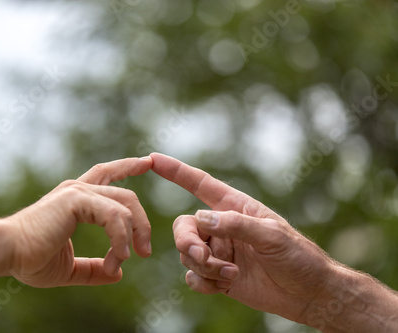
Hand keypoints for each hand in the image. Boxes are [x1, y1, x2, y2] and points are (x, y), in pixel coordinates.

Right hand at [6, 157, 152, 287]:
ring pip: (125, 205)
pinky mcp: (76, 199)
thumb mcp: (69, 268)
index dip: (127, 166)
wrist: (6, 253)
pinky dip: (121, 236)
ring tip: (124, 260)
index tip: (147, 162)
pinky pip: (114, 215)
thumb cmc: (29, 259)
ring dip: (132, 235)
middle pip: (126, 196)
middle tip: (145, 250)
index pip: (107, 174)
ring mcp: (78, 192)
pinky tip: (119, 256)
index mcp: (76, 200)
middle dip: (142, 222)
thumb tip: (117, 274)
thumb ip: (93, 269)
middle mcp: (78, 190)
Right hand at [150, 153, 335, 323]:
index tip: (152, 159)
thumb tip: (201, 218)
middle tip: (202, 256)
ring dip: (203, 266)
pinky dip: (202, 282)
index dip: (176, 171)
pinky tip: (223, 286)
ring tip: (230, 274)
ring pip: (187, 254)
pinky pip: (193, 277)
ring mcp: (218, 252)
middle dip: (187, 242)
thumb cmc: (298, 256)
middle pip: (184, 227)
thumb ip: (236, 224)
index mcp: (234, 207)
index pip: (200, 184)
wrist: (307, 294)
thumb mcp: (272, 235)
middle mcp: (222, 228)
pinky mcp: (217, 276)